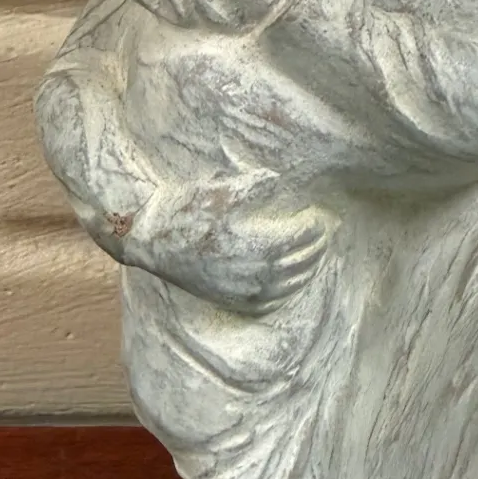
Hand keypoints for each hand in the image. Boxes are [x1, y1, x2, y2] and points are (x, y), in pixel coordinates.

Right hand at [128, 187, 333, 315]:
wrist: (151, 239)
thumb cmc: (187, 210)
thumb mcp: (222, 189)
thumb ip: (256, 185)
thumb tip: (281, 177)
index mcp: (259, 243)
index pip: (303, 236)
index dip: (317, 225)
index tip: (323, 214)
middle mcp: (256, 272)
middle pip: (302, 260)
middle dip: (318, 245)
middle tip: (326, 231)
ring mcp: (244, 289)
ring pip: (291, 283)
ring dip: (308, 267)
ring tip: (315, 252)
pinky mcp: (231, 299)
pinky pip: (271, 301)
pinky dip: (288, 290)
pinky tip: (290, 278)